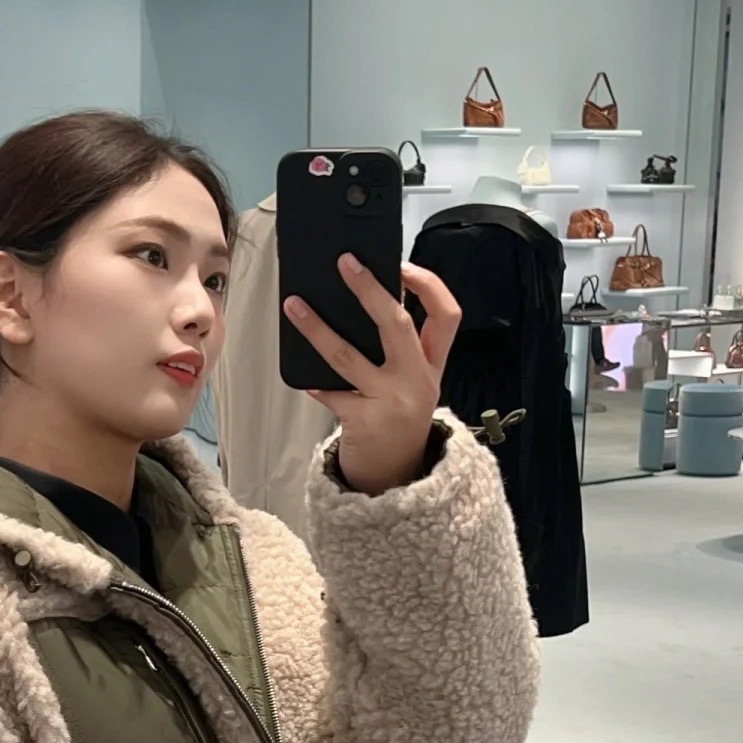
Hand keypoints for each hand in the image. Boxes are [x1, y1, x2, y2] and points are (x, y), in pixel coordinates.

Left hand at [284, 257, 461, 495]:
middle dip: (370, 289)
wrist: (395, 478)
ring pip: (349, 355)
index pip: (447, 316)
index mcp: (433, 365)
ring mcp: (391, 401)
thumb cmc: (398, 420)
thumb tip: (362, 303)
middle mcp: (418, 380)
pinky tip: (303, 377)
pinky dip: (315, 383)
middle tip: (345, 263)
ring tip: (294, 306)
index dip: (429, 286)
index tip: (402, 265)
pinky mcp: (364, 421)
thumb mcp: (414, 385)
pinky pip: (332, 393)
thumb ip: (401, 351)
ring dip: (318, 328)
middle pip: (398, 324)